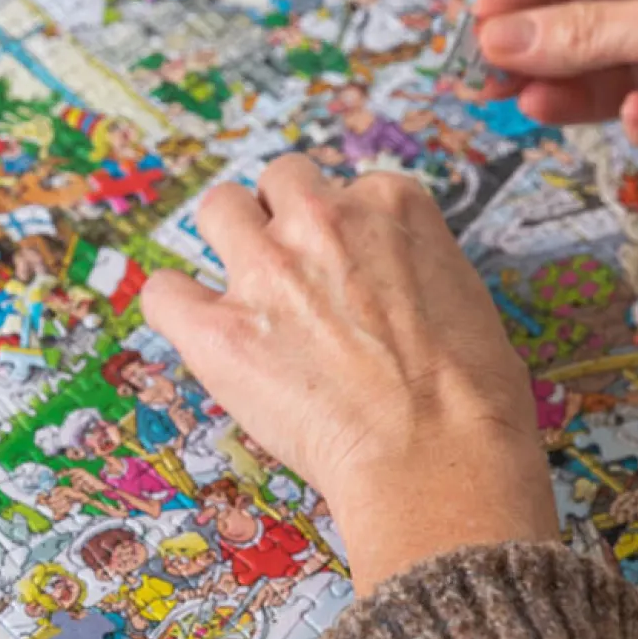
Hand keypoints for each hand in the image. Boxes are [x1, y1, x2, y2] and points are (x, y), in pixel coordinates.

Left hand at [140, 155, 558, 593]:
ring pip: (218, 210)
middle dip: (281, 217)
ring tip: (244, 293)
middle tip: (292, 272)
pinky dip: (176, 307)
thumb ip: (412, 268)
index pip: (346, 189)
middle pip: (278, 182)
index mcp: (391, 204)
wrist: (439, 456)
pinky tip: (198, 332)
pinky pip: (165, 292)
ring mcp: (265, 270)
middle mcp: (322, 219)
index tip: (347, 274)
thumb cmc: (473, 398)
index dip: (343, 235)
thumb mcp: (465, 297)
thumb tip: (390, 289)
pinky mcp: (219, 329)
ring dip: (228, 243)